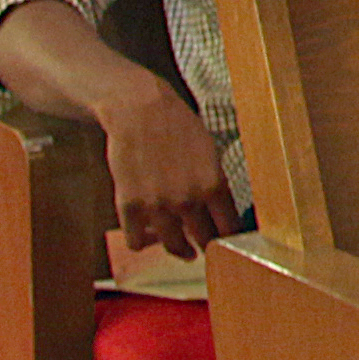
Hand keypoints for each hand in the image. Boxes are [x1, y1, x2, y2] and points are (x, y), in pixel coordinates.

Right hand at [94, 82, 240, 259]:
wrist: (140, 110)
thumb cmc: (178, 127)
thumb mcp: (211, 153)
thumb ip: (216, 186)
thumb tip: (224, 215)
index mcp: (214, 185)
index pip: (229, 229)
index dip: (229, 239)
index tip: (228, 244)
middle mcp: (188, 199)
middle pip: (204, 241)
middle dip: (206, 245)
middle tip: (205, 247)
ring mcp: (157, 206)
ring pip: (173, 247)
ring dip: (178, 249)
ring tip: (181, 247)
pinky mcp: (129, 207)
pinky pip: (137, 242)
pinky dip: (143, 242)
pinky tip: (149, 236)